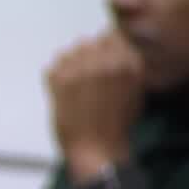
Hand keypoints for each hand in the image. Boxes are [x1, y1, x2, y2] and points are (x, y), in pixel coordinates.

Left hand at [46, 31, 145, 176]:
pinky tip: (64, 96)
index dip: (105, 50)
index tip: (102, 64)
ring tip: (76, 90)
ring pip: (70, 52)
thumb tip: (113, 50)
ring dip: (71, 66)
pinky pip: (52, 67)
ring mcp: (81, 69)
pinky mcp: (60, 80)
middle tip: (87, 81)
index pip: (111, 36)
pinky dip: (55, 79)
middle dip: (87, 59)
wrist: (98, 152)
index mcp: (127, 63)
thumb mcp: (136, 92)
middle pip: (89, 43)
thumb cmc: (117, 128)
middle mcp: (105, 62)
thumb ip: (127, 66)